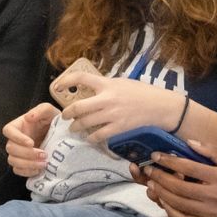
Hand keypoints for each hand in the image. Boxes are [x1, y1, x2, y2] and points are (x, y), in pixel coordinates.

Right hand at [4, 103, 58, 176]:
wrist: (61, 134)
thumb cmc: (52, 120)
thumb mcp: (49, 111)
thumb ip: (41, 110)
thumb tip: (28, 117)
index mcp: (18, 126)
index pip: (8, 130)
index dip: (17, 138)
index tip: (31, 143)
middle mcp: (16, 140)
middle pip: (10, 148)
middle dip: (27, 154)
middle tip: (44, 154)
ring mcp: (19, 152)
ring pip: (12, 161)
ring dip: (27, 164)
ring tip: (44, 164)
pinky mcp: (24, 163)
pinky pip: (18, 170)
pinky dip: (27, 172)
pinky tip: (39, 170)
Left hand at [57, 72, 187, 145]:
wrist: (159, 106)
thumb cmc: (141, 92)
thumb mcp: (122, 82)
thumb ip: (106, 86)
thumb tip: (91, 89)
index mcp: (107, 84)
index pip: (81, 78)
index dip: (66, 81)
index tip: (57, 86)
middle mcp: (107, 99)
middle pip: (78, 107)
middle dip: (67, 113)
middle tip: (64, 116)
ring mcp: (111, 115)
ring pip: (85, 123)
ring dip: (76, 127)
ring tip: (74, 128)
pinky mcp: (118, 128)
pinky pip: (98, 135)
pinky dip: (91, 138)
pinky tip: (90, 138)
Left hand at [140, 139, 216, 216]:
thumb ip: (212, 151)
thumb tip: (188, 142)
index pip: (188, 167)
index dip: (169, 161)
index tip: (156, 156)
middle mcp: (216, 195)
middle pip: (179, 186)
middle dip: (159, 177)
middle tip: (148, 170)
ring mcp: (212, 213)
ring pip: (179, 203)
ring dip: (161, 193)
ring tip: (152, 184)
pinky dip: (170, 211)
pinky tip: (164, 202)